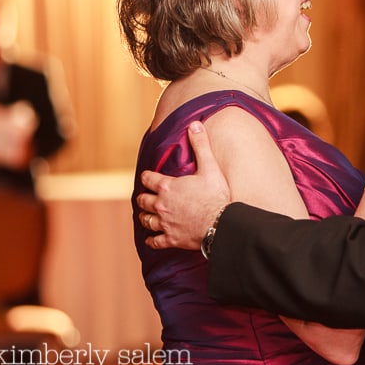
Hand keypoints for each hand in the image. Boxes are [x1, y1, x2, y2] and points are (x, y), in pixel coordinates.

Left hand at [137, 121, 230, 249]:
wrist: (221, 224)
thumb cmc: (216, 196)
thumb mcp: (210, 167)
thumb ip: (201, 145)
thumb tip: (194, 124)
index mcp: (168, 187)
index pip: (148, 179)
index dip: (147, 177)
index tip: (149, 177)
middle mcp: (161, 205)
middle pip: (144, 200)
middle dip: (144, 197)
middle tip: (146, 196)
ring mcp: (165, 223)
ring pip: (146, 219)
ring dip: (145, 216)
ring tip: (146, 214)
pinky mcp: (170, 238)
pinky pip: (155, 241)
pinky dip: (151, 239)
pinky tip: (150, 238)